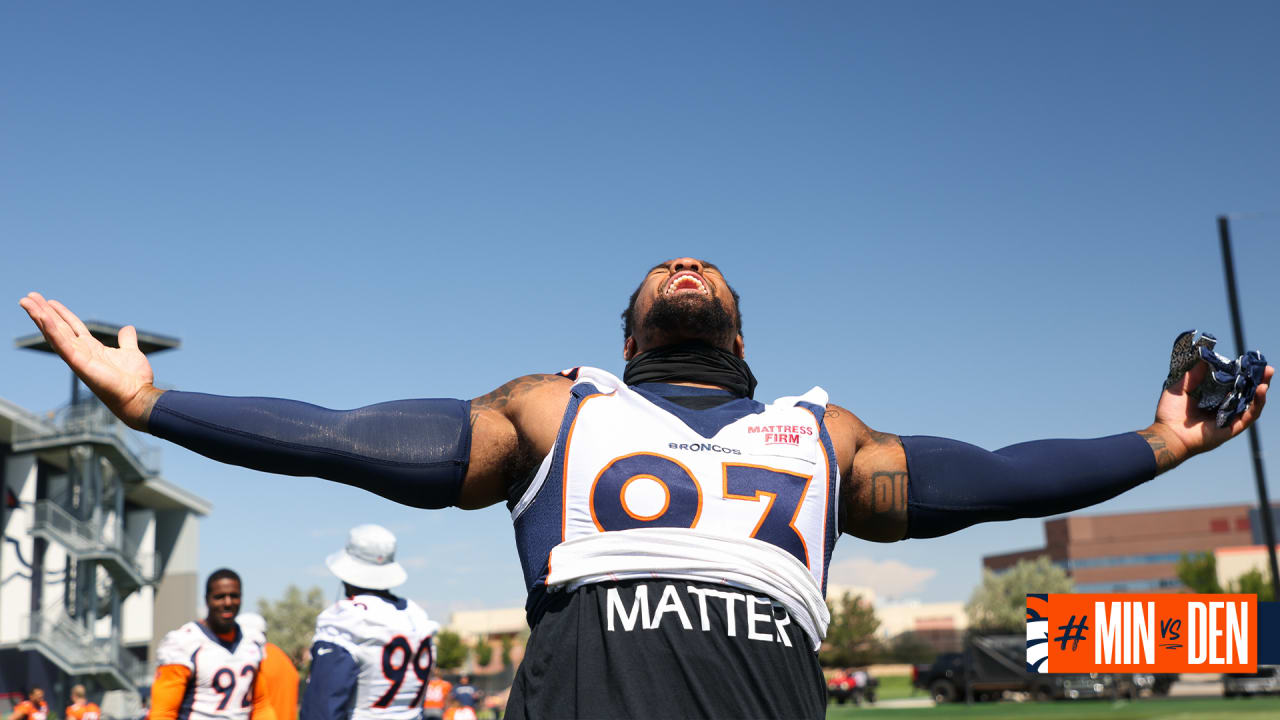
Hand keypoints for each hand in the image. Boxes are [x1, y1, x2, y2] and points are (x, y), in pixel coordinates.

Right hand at [18, 292, 160, 430]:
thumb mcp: (130, 353)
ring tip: (26, 302)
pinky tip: (42, 317)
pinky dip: (51, 330)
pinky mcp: (79, 363)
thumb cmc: (134, 380)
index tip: (49, 301)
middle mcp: (81, 351)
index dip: (61, 313)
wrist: (138, 396)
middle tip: (28, 296)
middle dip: (43, 311)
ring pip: (54, 333)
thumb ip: (127, 341)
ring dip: (40, 317)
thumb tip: (128, 328)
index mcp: (91, 348)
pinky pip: (62, 344)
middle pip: (58, 327)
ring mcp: (78, 357)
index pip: (72, 326)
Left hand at [1145, 358, 1272, 470]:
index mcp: (1211, 399)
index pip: (1231, 385)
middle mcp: (1222, 409)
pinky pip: (1249, 416)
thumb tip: (1204, 358)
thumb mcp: (1180, 389)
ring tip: (1267, 374)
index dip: (1241, 374)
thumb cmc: (1169, 413)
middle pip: (1246, 393)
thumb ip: (1193, 375)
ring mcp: (1228, 419)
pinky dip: (1257, 404)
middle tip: (1266, 367)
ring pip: (1251, 404)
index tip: (1248, 362)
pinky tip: (1260, 391)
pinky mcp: (1232, 429)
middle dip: (1257, 380)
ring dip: (1261, 389)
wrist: (1167, 434)